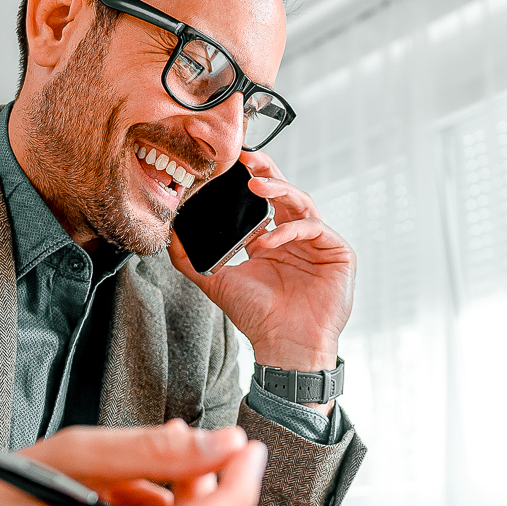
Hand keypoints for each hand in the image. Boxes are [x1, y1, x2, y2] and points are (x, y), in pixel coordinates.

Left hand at [169, 149, 354, 383]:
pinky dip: (290, 230)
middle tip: (247, 158)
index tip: (229, 164)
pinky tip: (268, 241)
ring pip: (302, 202)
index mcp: (271, 240)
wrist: (285, 346)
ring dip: (279, 190)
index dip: (249, 180)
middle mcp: (295, 237)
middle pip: (284, 192)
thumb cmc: (258, 317)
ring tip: (255, 187)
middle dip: (266, 171)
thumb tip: (168, 237)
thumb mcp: (218, 282)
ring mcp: (318, 244)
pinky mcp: (338, 253)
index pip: (262, 201)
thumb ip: (191, 260)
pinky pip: (316, 228)